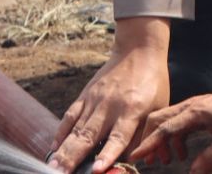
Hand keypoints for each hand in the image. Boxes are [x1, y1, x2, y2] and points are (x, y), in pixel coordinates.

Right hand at [51, 22, 169, 173]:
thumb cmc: (153, 82)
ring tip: (53, 166)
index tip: (96, 170)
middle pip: (89, 135)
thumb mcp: (158, 107)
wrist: (139, 49)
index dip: (107, 155)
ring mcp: (95, 99)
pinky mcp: (86, 94)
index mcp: (132, 110)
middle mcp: (110, 106)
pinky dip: (61, 132)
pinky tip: (54, 147)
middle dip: (74, 158)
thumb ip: (144, 133)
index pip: (118, 137)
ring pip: (76, 128)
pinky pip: (70, 115)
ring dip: (64, 150)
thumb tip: (132, 159)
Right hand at [129, 80, 211, 173]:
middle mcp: (192, 106)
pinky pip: (180, 124)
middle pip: (160, 119)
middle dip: (150, 139)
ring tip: (166, 161)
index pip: (165, 128)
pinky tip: (182, 154)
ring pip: (168, 122)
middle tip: (146, 160)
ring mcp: (196, 107)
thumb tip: (192, 173)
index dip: (149, 143)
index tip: (135, 155)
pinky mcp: (201, 111)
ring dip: (163, 141)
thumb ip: (211, 157)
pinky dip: (175, 139)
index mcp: (196, 111)